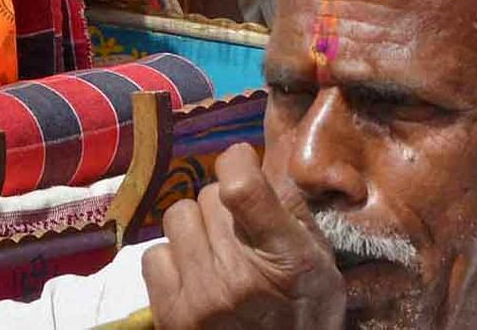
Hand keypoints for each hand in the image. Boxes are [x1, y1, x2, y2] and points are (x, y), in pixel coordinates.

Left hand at [142, 144, 344, 329]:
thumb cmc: (304, 316)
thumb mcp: (322, 265)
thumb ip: (293, 211)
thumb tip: (257, 162)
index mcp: (287, 259)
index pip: (242, 189)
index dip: (236, 162)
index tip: (241, 162)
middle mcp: (239, 278)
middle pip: (207, 196)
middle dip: (222, 206)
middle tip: (239, 234)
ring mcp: (201, 297)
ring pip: (178, 217)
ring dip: (195, 229)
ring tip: (216, 255)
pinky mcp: (171, 313)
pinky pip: (154, 253)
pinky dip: (173, 260)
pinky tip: (195, 277)